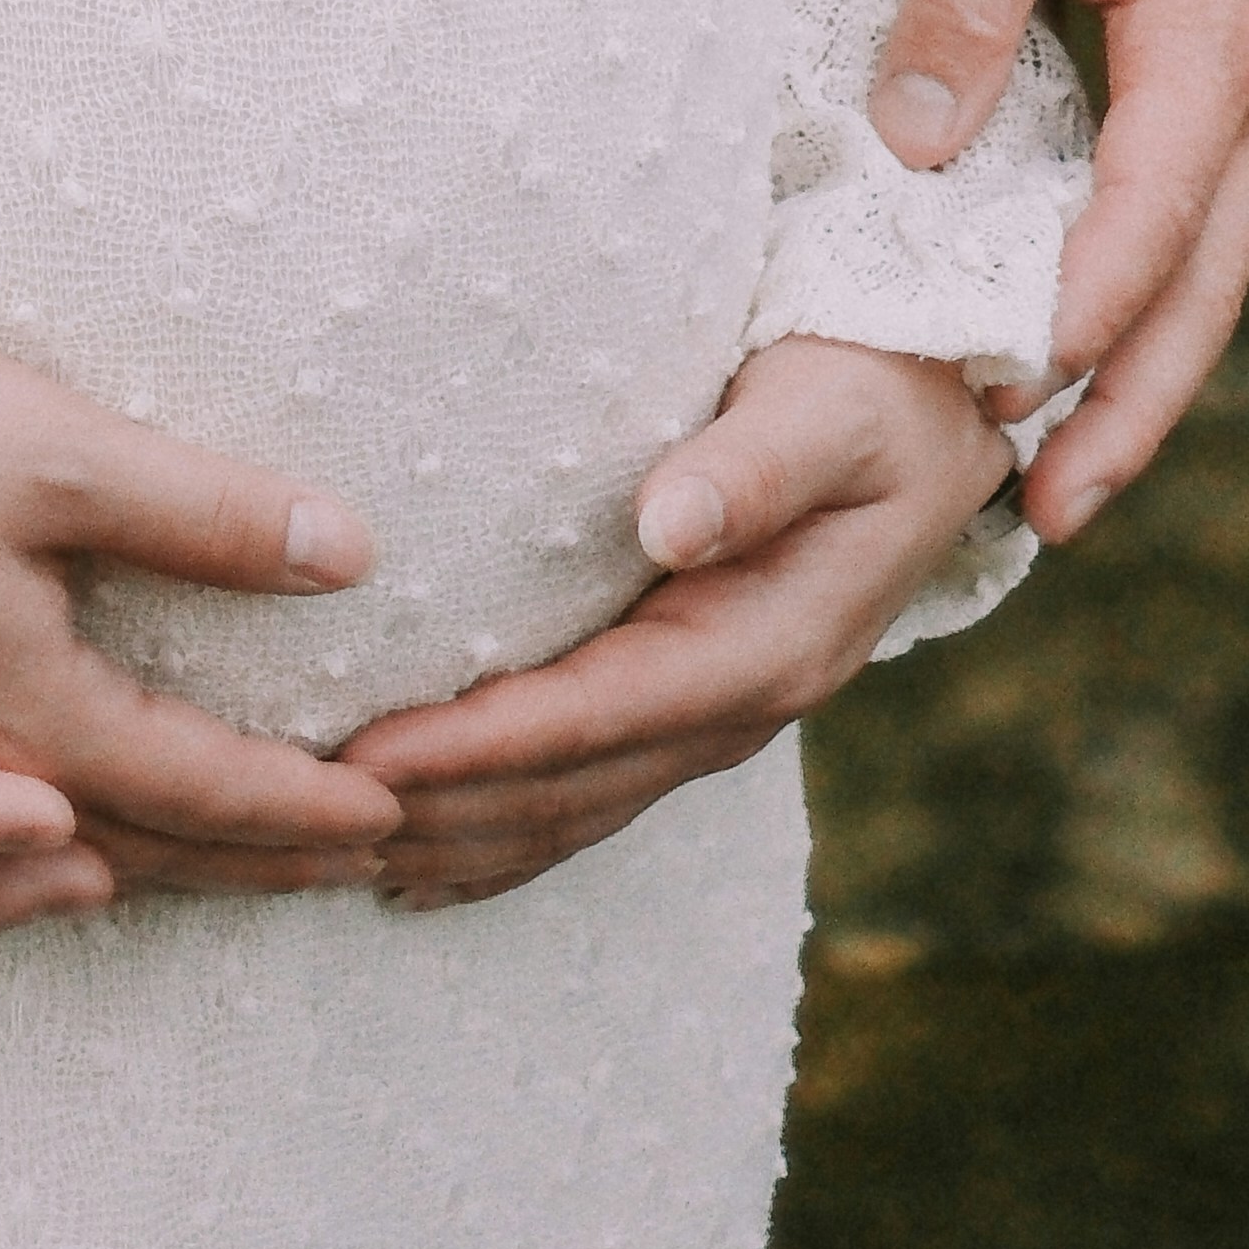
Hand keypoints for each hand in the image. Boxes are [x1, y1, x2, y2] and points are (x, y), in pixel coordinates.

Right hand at [0, 324, 401, 902]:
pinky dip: (26, 883)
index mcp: (18, 711)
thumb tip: (351, 552)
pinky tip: (48, 868)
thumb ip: (203, 514)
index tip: (390, 816)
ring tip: (235, 881)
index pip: (198, 791)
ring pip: (36, 875)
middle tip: (353, 870)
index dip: (302, 808)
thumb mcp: (53, 446)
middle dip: (253, 864)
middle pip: (132, 853)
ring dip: (152, 880)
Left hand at [331, 341, 1007, 907]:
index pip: (594, 718)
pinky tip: (422, 865)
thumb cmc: (876, 383)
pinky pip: (590, 792)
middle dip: (440, 811)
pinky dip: (503, 837)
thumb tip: (666, 521)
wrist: (946, 405)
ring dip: (457, 837)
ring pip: (571, 810)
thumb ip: (754, 467)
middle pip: (569, 788)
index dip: (477, 747)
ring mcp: (720, 715)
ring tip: (331, 849)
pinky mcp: (696, 699)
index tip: (367, 759)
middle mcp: (741, 705)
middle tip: (303, 817)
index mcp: (767, 646)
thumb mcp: (832, 410)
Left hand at [866, 0, 1248, 538]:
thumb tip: (911, 146)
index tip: (1009, 400)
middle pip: (1202, 282)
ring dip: (1139, 369)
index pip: (1153, 211)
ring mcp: (1245, 76)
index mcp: (1217, 33)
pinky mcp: (1214, 58)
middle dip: (1130, 404)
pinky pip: (1187, 205)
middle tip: (1050, 518)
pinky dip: (1139, 291)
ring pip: (1204, 260)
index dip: (1081, 312)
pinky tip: (1072, 338)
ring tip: (1058, 480)